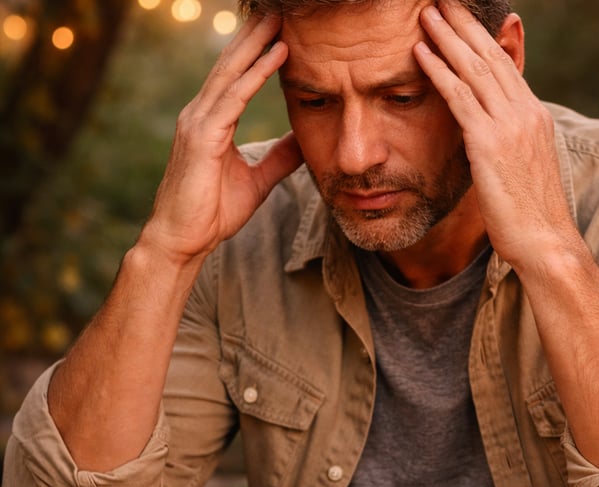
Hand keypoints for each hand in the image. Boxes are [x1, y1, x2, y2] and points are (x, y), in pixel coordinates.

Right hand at [141, 14, 303, 264]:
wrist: (183, 240)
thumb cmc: (212, 213)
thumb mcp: (257, 181)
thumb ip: (279, 158)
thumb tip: (303, 141)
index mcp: (212, 122)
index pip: (236, 78)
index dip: (257, 52)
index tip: (280, 31)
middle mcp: (201, 114)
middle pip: (232, 65)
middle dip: (256, 35)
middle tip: (277, 10)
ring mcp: (198, 122)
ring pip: (232, 73)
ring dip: (258, 44)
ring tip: (280, 20)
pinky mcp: (202, 137)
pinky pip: (234, 99)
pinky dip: (256, 75)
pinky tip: (276, 56)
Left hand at [414, 1, 582, 273]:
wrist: (546, 242)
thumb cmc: (531, 217)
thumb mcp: (522, 172)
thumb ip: (507, 146)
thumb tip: (489, 139)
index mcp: (534, 117)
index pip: (504, 67)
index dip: (481, 40)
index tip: (461, 21)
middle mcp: (526, 113)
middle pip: (489, 57)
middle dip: (463, 25)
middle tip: (441, 2)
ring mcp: (510, 126)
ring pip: (474, 69)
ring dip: (447, 37)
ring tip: (426, 14)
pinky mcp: (490, 144)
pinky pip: (460, 98)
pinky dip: (439, 71)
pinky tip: (420, 53)